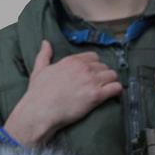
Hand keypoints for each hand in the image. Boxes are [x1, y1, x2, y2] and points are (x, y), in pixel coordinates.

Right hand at [3, 40, 121, 145]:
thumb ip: (44, 55)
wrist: (40, 111)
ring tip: (106, 89)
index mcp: (71, 61)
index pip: (93, 57)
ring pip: (113, 75)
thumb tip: (46, 43)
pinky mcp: (97, 95)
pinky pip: (116, 88)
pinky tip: (112, 94)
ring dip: (111, 82)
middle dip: (103, 74)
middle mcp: (83, 68)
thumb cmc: (38, 92)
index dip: (94, 65)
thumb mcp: (39, 70)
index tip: (91, 73)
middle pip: (104, 66)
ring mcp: (91, 81)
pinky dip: (116, 90)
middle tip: (98, 84)